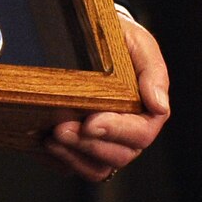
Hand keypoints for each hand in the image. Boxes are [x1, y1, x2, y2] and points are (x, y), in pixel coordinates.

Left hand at [44, 13, 169, 181]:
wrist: (90, 33)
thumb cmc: (119, 40)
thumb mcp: (139, 44)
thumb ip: (153, 72)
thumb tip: (159, 106)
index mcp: (145, 113)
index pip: (139, 134)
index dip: (116, 131)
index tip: (91, 122)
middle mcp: (126, 134)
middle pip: (116, 155)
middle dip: (87, 144)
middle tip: (61, 128)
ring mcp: (102, 143)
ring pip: (96, 168)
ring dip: (73, 156)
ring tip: (51, 138)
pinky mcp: (79, 147)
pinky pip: (71, 166)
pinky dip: (58, 160)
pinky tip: (42, 144)